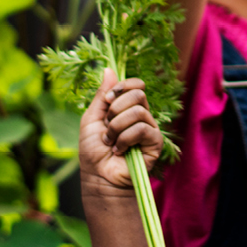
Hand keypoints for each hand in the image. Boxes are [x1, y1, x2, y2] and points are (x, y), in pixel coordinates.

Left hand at [77, 69, 161, 195]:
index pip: (135, 85)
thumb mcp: (91, 119)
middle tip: (107, 125)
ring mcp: (149, 129)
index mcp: (127, 108)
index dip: (122, 86)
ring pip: (139, 111)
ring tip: (110, 142)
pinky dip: (125, 139)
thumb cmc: (93, 151)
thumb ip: (101, 95)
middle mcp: (141, 116)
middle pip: (138, 94)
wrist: (98, 177)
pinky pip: (142, 129)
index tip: (106, 100)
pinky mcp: (155, 143)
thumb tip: (109, 68)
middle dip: (116, 108)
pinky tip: (119, 150)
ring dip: (117, 127)